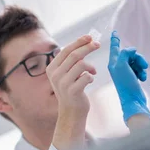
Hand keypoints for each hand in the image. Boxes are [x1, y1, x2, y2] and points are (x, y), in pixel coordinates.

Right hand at [46, 35, 98, 149]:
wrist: (72, 112)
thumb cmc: (73, 90)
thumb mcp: (67, 74)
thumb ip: (71, 61)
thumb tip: (86, 42)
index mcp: (52, 68)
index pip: (66, 50)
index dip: (78, 42)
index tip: (89, 37)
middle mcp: (55, 75)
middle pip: (74, 55)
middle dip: (87, 48)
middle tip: (98, 44)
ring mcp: (63, 83)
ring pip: (81, 64)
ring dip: (91, 66)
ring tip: (93, 71)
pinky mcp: (72, 91)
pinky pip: (86, 77)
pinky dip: (91, 76)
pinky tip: (90, 80)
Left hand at [108, 31, 149, 121]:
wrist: (133, 100)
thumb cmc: (126, 85)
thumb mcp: (122, 66)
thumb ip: (125, 54)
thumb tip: (131, 49)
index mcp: (113, 63)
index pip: (114, 47)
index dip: (115, 39)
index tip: (115, 32)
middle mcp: (118, 66)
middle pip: (130, 54)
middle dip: (138, 58)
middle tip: (143, 64)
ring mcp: (125, 72)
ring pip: (136, 61)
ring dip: (141, 66)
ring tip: (142, 73)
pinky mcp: (132, 77)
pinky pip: (139, 69)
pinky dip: (142, 72)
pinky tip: (142, 78)